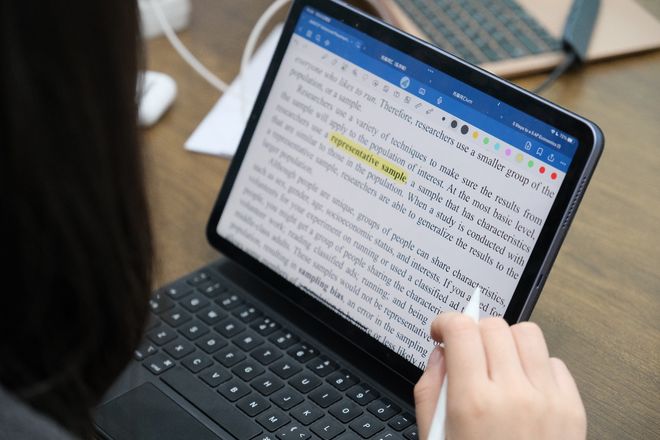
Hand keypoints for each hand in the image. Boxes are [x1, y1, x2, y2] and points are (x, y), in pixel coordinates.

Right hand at [414, 314, 585, 439]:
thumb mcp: (435, 437)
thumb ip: (430, 390)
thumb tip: (440, 353)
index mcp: (473, 404)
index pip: (461, 330)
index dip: (445, 321)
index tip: (441, 330)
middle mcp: (513, 395)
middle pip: (493, 325)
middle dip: (473, 332)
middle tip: (467, 352)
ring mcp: (548, 401)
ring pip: (528, 334)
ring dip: (507, 343)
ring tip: (497, 365)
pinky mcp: (573, 410)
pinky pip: (555, 362)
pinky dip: (536, 366)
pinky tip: (523, 387)